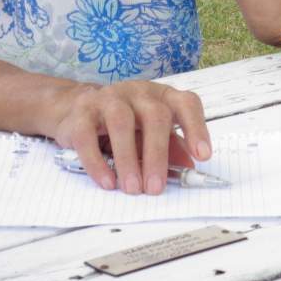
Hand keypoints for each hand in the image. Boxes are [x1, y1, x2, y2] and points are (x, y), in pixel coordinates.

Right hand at [52, 80, 210, 194]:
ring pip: (121, 122)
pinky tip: (106, 181)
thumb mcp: (150, 135)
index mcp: (162, 97)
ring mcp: (109, 98)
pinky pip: (88, 136)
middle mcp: (138, 92)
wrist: (78, 108)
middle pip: (155, 116)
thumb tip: (188, 170)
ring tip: (132, 188)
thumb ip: (171, 149)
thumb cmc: (124, 124)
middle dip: (157, 154)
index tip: (202, 156)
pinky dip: (97, 162)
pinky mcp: (82, 110)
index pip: (186, 104)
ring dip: (128, 159)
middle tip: (156, 188)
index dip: (197, 128)